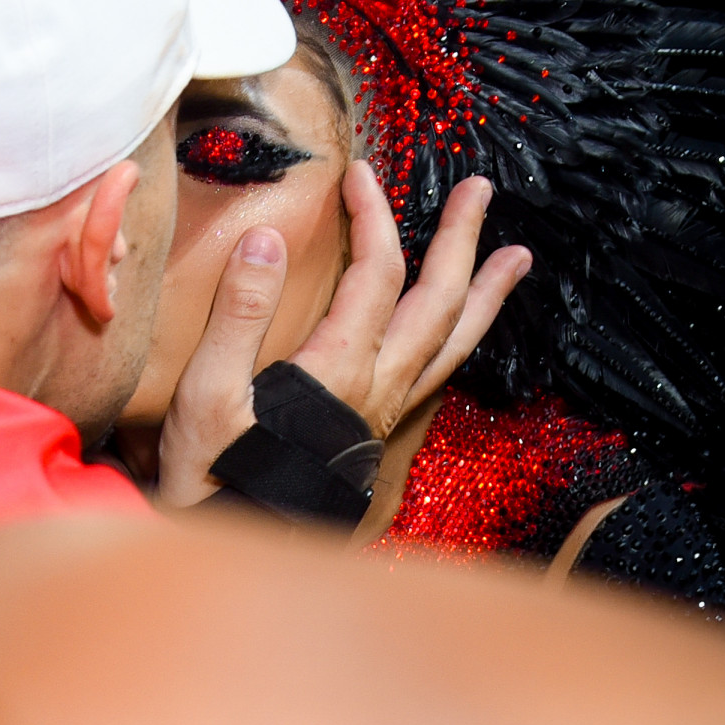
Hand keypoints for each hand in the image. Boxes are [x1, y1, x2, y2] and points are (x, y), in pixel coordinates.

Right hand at [154, 166, 529, 509]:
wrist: (234, 551)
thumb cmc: (214, 477)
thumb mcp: (208, 393)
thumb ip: (240, 313)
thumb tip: (268, 240)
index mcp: (338, 369)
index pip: (376, 273)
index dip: (373, 216)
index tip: (358, 174)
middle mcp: (377, 388)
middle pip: (440, 303)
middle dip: (462, 241)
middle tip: (481, 191)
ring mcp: (385, 411)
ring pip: (453, 343)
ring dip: (486, 294)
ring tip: (516, 258)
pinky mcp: (378, 430)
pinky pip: (438, 371)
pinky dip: (462, 336)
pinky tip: (462, 327)